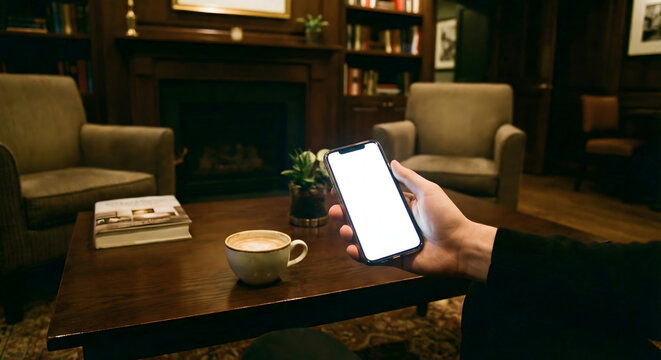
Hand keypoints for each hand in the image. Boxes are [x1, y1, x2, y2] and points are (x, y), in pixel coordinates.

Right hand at [328, 160, 495, 281]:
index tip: (340, 189)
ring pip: (365, 237)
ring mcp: (394, 241)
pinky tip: (353, 248)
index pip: (373, 199)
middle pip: (364, 218)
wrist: (462, 247)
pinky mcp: (396, 259)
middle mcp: (395, 223)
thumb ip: (409, 178)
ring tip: (344, 228)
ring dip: (350, 232)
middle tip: (335, 209)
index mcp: (402, 207)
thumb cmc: (448, 217)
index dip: (356, 195)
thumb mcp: (428, 191)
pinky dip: (361, 254)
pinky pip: (374, 257)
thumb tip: (393, 162)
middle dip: (346, 213)